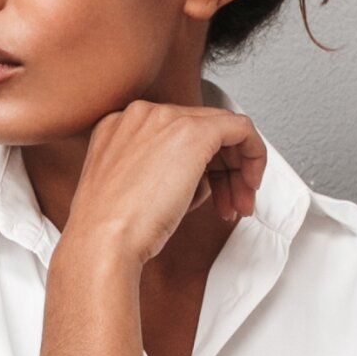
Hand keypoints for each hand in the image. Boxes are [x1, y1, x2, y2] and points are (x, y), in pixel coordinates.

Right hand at [68, 99, 267, 266]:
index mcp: (119, 126)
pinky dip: (253, 154)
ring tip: (239, 206)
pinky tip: (251, 183)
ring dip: (238, 171)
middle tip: (233, 203)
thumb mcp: (132, 192)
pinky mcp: (193, 133)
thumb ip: (160, 173)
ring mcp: (166, 119)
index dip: (201, 164)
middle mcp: (141, 114)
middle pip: (201, 130)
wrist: (103, 241)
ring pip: (222, 130)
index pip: (176, 132)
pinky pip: (240, 129)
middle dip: (225, 170)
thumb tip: (202, 180)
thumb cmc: (112, 230)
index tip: (212, 194)